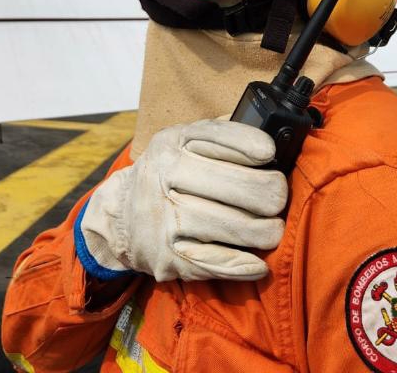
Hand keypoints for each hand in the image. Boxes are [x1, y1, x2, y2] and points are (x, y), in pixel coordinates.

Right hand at [78, 119, 287, 281]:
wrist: (120, 217)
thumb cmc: (168, 174)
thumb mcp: (183, 141)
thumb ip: (221, 134)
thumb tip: (271, 131)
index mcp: (172, 143)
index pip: (225, 139)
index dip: (257, 146)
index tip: (270, 154)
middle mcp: (165, 177)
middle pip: (245, 187)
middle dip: (274, 194)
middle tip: (276, 199)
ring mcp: (166, 220)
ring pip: (239, 227)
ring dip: (267, 232)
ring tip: (271, 229)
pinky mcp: (168, 258)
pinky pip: (220, 264)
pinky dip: (247, 265)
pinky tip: (258, 263)